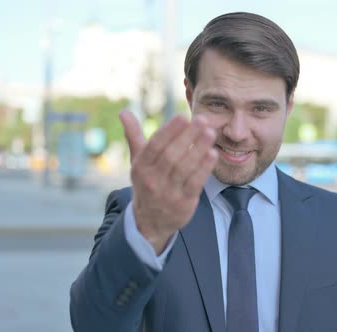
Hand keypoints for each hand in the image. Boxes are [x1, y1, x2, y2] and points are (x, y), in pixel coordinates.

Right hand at [119, 111, 217, 253]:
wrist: (149, 222)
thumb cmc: (147, 183)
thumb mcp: (138, 161)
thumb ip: (134, 136)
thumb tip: (123, 111)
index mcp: (141, 167)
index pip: (154, 146)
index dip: (169, 131)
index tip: (183, 117)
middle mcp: (152, 180)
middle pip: (171, 156)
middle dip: (188, 136)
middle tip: (203, 120)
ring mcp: (168, 193)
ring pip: (184, 168)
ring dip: (199, 149)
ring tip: (211, 133)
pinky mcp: (183, 203)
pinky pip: (195, 183)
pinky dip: (204, 168)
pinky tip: (213, 154)